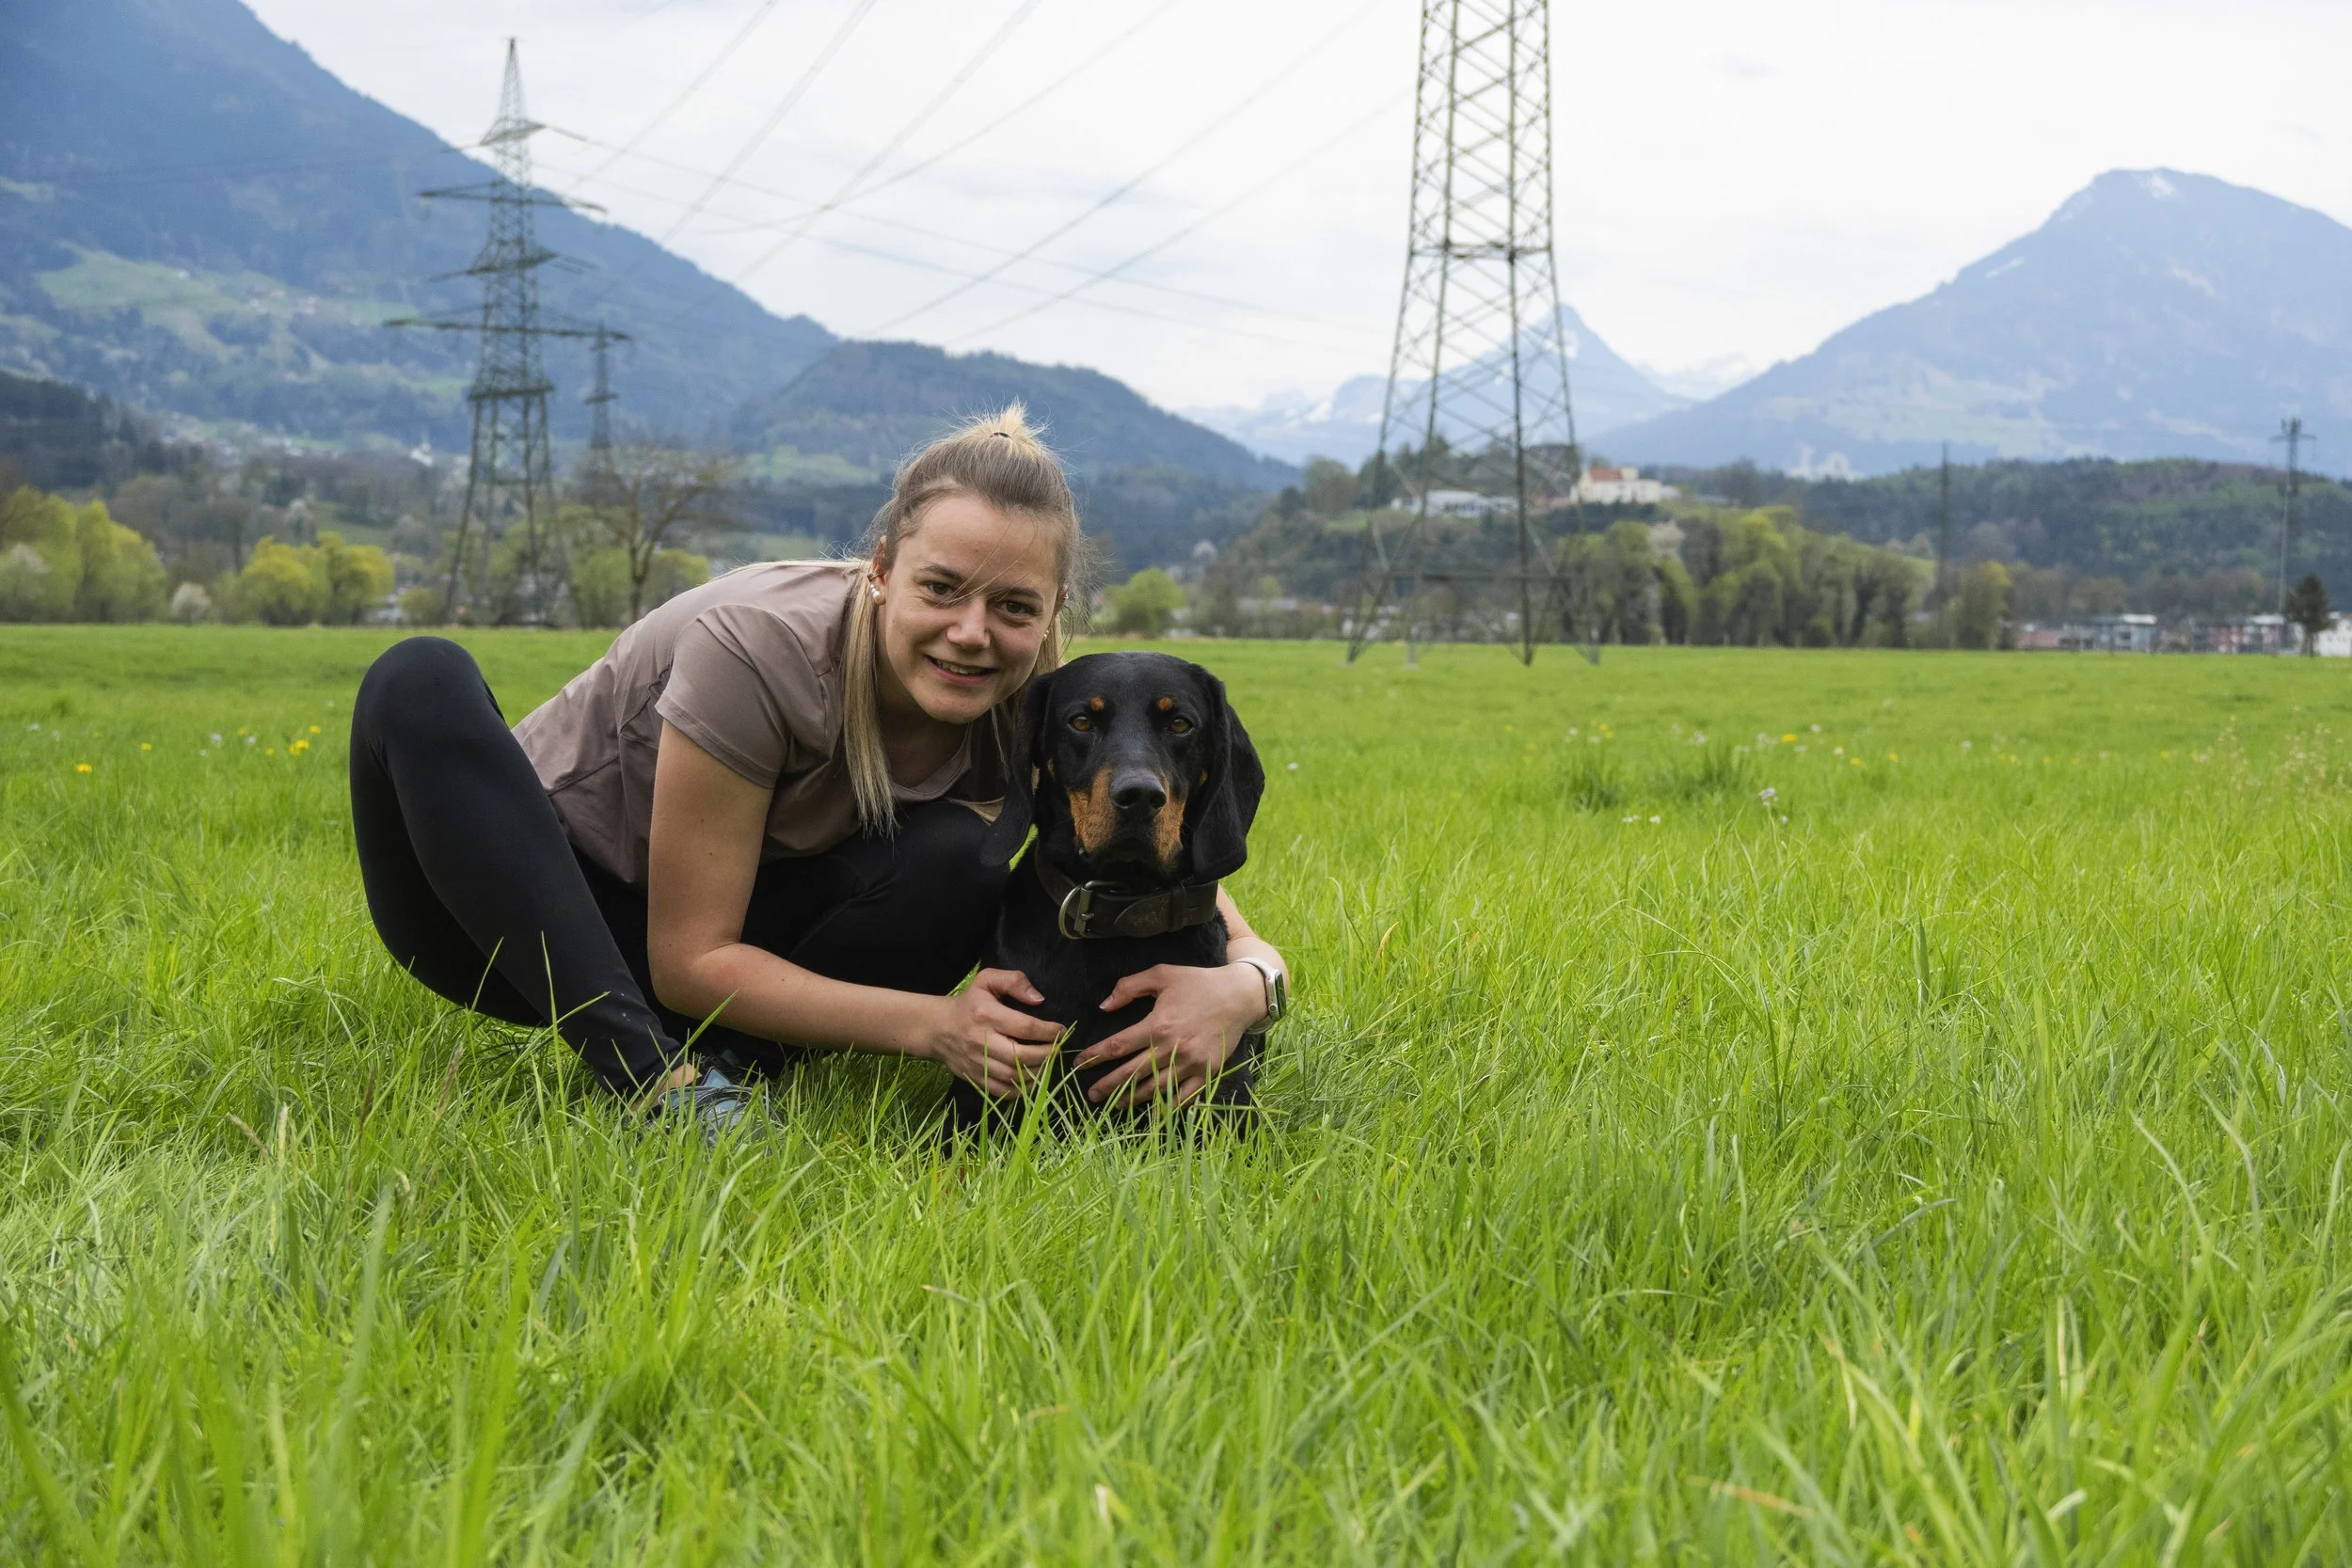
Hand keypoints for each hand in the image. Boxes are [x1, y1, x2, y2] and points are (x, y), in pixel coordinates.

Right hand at [926, 969, 1064, 1097]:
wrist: (938, 1028)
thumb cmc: (969, 1003)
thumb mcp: (987, 980)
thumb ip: (1014, 981)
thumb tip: (1038, 999)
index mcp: (987, 1015)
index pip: (1025, 1027)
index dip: (1048, 1032)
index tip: (1061, 1031)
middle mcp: (981, 1041)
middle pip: (1020, 1056)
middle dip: (1046, 1055)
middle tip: (1058, 1049)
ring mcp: (977, 1063)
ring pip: (1013, 1077)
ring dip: (1038, 1073)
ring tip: (1048, 1063)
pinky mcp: (975, 1078)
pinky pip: (1003, 1092)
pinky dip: (1022, 1090)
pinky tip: (1033, 1078)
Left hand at [1075, 962, 1268, 1109]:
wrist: (1239, 995)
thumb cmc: (1198, 982)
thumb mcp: (1162, 974)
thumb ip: (1129, 987)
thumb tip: (1104, 1006)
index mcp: (1158, 1024)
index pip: (1117, 1046)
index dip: (1095, 1057)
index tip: (1079, 1064)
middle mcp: (1173, 1048)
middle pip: (1131, 1073)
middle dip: (1108, 1086)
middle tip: (1091, 1095)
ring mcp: (1191, 1063)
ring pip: (1155, 1089)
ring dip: (1133, 1099)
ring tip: (1117, 1103)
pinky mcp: (1208, 1072)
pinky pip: (1185, 1097)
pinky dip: (1168, 1107)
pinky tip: (1155, 1111)